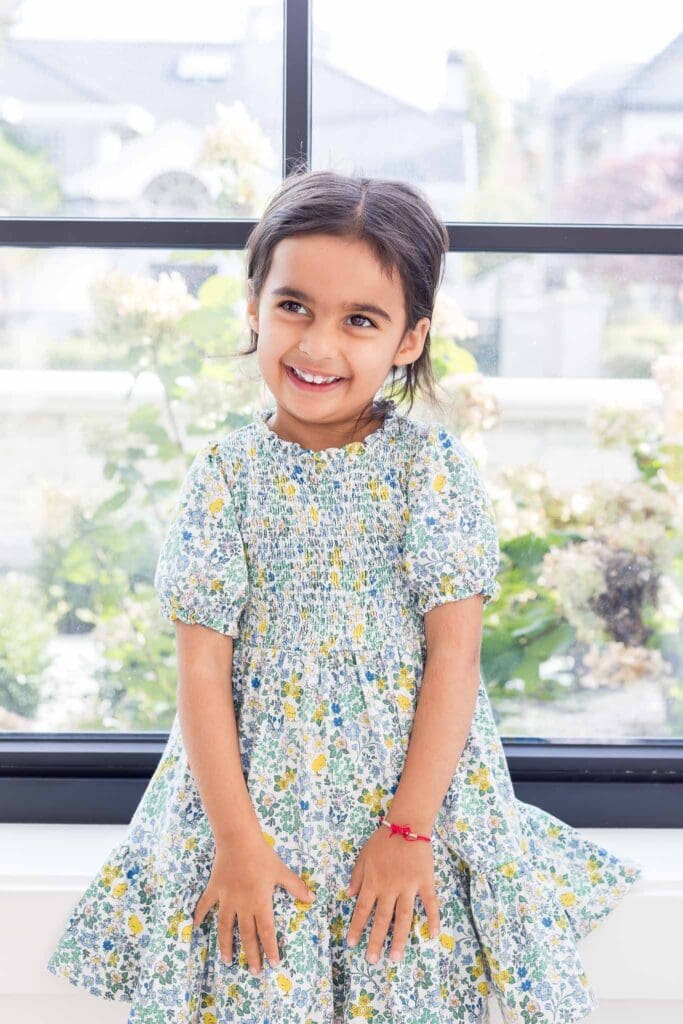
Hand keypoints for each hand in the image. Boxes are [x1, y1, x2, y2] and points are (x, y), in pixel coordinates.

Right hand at [192, 831, 316, 975]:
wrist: (238, 840)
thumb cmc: (262, 855)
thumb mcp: (281, 871)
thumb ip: (296, 886)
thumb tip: (312, 898)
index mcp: (260, 902)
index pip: (267, 930)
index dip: (270, 947)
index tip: (273, 963)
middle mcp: (242, 905)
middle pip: (247, 935)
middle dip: (251, 954)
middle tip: (254, 972)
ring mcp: (226, 899)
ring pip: (225, 927)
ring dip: (226, 945)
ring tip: (227, 961)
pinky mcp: (214, 889)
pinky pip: (205, 905)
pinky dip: (200, 915)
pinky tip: (196, 927)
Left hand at [345, 822, 439, 962]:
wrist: (407, 823)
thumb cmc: (383, 839)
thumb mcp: (363, 855)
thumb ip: (357, 876)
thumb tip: (348, 896)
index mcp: (373, 881)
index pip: (362, 909)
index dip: (357, 927)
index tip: (352, 944)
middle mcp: (389, 888)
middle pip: (382, 919)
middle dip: (376, 941)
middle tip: (372, 961)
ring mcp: (409, 886)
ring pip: (404, 917)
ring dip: (399, 938)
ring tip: (395, 957)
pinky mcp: (425, 882)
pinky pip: (430, 903)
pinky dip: (433, 919)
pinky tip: (432, 935)